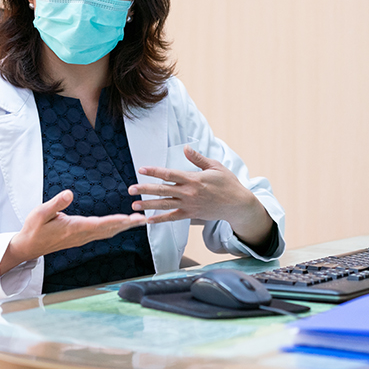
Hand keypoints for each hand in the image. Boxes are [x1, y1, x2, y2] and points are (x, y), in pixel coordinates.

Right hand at [0, 190, 147, 274]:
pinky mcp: (81, 237)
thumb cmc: (34, 229)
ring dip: (124, 227)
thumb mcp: (41, 212)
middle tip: (144, 219)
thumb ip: (56, 203)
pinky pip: (102, 233)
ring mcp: (82, 238)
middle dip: (127, 224)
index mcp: (74, 228)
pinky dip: (115, 228)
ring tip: (139, 221)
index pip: (100, 224)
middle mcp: (81, 235)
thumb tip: (70, 193)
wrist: (28, 246)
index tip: (131, 218)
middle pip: (109, 229)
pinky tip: (121, 225)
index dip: (116, 220)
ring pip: (108, 232)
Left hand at [128, 145, 272, 248]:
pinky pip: (172, 218)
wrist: (237, 205)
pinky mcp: (191, 214)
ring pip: (164, 205)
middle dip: (145, 189)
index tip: (141, 169)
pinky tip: (149, 220)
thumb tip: (185, 148)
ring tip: (134, 205)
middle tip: (130, 189)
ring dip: (148, 205)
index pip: (169, 174)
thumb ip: (198, 158)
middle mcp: (188, 193)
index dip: (154, 171)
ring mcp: (189, 205)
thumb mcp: (215, 166)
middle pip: (162, 190)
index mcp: (193, 179)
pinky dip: (160, 219)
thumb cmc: (227, 183)